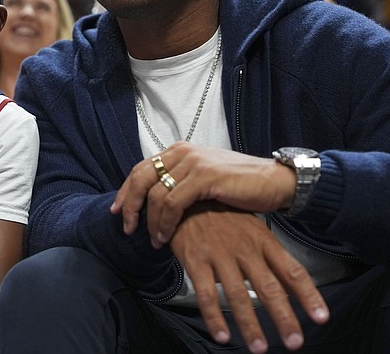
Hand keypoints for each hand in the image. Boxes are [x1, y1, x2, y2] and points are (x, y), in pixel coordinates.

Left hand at [111, 142, 296, 246]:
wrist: (273, 182)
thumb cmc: (239, 185)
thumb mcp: (203, 179)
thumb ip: (179, 183)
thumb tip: (154, 202)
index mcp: (179, 150)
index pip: (141, 169)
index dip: (125, 191)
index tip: (117, 211)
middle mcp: (182, 152)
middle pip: (141, 178)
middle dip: (128, 204)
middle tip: (125, 227)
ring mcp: (193, 163)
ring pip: (155, 194)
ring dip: (149, 221)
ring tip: (153, 240)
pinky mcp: (204, 177)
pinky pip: (173, 203)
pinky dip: (165, 222)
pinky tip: (165, 236)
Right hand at [170, 204, 328, 352]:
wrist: (186, 198)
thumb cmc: (222, 216)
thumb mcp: (252, 229)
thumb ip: (271, 257)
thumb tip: (294, 286)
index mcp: (262, 240)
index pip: (292, 270)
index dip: (308, 295)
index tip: (321, 317)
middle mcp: (245, 248)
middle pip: (269, 287)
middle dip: (283, 317)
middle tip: (293, 341)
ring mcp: (219, 254)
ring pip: (238, 294)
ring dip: (250, 324)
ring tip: (258, 347)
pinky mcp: (195, 259)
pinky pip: (206, 293)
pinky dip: (214, 317)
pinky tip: (222, 335)